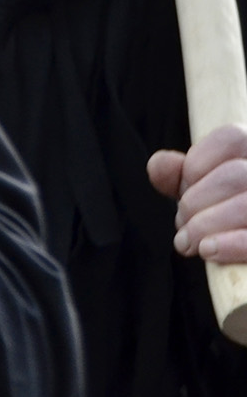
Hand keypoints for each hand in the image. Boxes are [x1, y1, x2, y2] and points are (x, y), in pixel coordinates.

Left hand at [148, 125, 246, 262]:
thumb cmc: (229, 218)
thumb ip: (179, 175)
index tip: (184, 188)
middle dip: (196, 202)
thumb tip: (158, 166)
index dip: (198, 163)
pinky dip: (232, 245)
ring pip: (246, 206)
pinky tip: (209, 251)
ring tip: (189, 243)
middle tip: (182, 226)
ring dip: (206, 225)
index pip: (233, 139)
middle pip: (237, 176)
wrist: (246, 257)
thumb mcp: (204, 190)